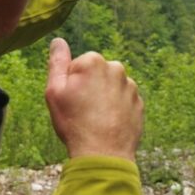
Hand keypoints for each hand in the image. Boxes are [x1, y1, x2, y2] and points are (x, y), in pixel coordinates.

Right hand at [45, 38, 142, 160]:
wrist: (103, 153)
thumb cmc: (74, 122)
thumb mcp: (54, 91)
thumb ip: (57, 62)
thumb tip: (58, 41)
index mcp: (93, 61)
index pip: (78, 66)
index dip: (71, 83)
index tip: (71, 100)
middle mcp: (116, 69)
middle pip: (96, 74)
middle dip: (89, 88)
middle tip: (82, 111)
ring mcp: (130, 87)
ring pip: (110, 88)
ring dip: (103, 98)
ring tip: (95, 120)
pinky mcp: (139, 104)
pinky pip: (123, 102)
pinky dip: (116, 110)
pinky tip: (108, 125)